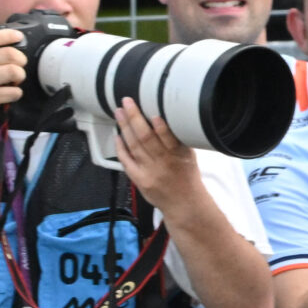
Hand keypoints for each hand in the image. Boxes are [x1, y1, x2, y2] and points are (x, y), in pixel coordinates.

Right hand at [0, 28, 27, 130]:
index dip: (9, 35)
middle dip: (21, 58)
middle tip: (20, 64)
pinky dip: (16, 93)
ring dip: (20, 75)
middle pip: (9, 54)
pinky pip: (14, 92)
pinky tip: (10, 93)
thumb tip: (1, 42)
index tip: (18, 37)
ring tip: (15, 80)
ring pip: (14, 71)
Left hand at [114, 97, 203, 211]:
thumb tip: (159, 119)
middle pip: (146, 139)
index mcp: (180, 156)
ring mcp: (150, 172)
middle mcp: (164, 164)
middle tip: (127, 103)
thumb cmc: (187, 178)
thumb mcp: (190, 157)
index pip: (170, 139)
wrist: (185, 205)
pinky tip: (118, 135)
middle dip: (135, 118)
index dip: (161, 128)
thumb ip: (176, 141)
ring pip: (134, 146)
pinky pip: (127, 162)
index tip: (153, 114)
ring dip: (125, 127)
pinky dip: (121, 148)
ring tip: (119, 113)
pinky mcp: (140, 180)